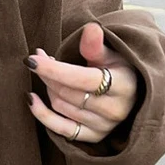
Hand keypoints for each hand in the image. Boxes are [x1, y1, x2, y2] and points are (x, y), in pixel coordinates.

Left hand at [26, 22, 138, 143]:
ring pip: (60, 106)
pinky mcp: (93, 137)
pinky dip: (41, 114)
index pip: (82, 79)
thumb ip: (96, 46)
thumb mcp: (112, 54)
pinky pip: (59, 128)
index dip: (54, 69)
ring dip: (47, 88)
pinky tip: (31, 99)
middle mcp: (115, 109)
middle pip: (67, 92)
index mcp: (123, 85)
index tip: (32, 58)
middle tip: (39, 60)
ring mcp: (104, 126)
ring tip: (46, 73)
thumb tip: (91, 28)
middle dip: (47, 74)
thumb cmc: (118, 70)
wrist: (133, 95)